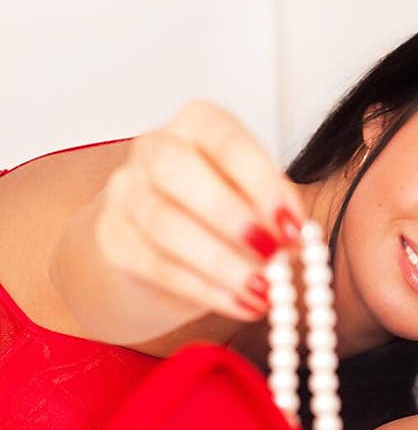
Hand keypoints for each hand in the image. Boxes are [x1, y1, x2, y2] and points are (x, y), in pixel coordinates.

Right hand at [92, 100, 307, 323]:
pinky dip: (204, 289)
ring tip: (262, 290)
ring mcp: (125, 193)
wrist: (161, 249)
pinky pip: (156, 265)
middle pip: (176, 170)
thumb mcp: (256, 202)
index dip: (261, 183)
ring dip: (221, 262)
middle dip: (229, 215)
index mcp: (197, 125)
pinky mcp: (113, 241)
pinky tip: (240, 304)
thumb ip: (275, 211)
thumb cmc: (218, 215)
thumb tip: (293, 238)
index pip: (226, 140)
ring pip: (164, 224)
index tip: (292, 226)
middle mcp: (153, 148)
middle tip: (270, 254)